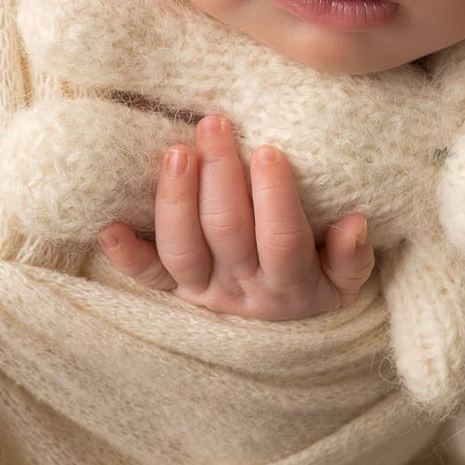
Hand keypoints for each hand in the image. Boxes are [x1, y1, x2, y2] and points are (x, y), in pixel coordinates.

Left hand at [98, 113, 374, 319]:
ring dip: (176, 199)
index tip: (270, 150)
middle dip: (220, 175)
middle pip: (227, 233)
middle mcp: (242, 289)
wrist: (279, 339)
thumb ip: (352, 256)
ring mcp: (202, 290)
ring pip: (183, 249)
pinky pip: (146, 276)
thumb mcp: (345, 280)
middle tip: (214, 125)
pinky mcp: (171, 290)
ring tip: (176, 152)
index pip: (282, 238)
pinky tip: (108, 226)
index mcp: (290, 284)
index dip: (274, 196)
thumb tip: (356, 223)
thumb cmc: (315, 282)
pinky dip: (125, 254)